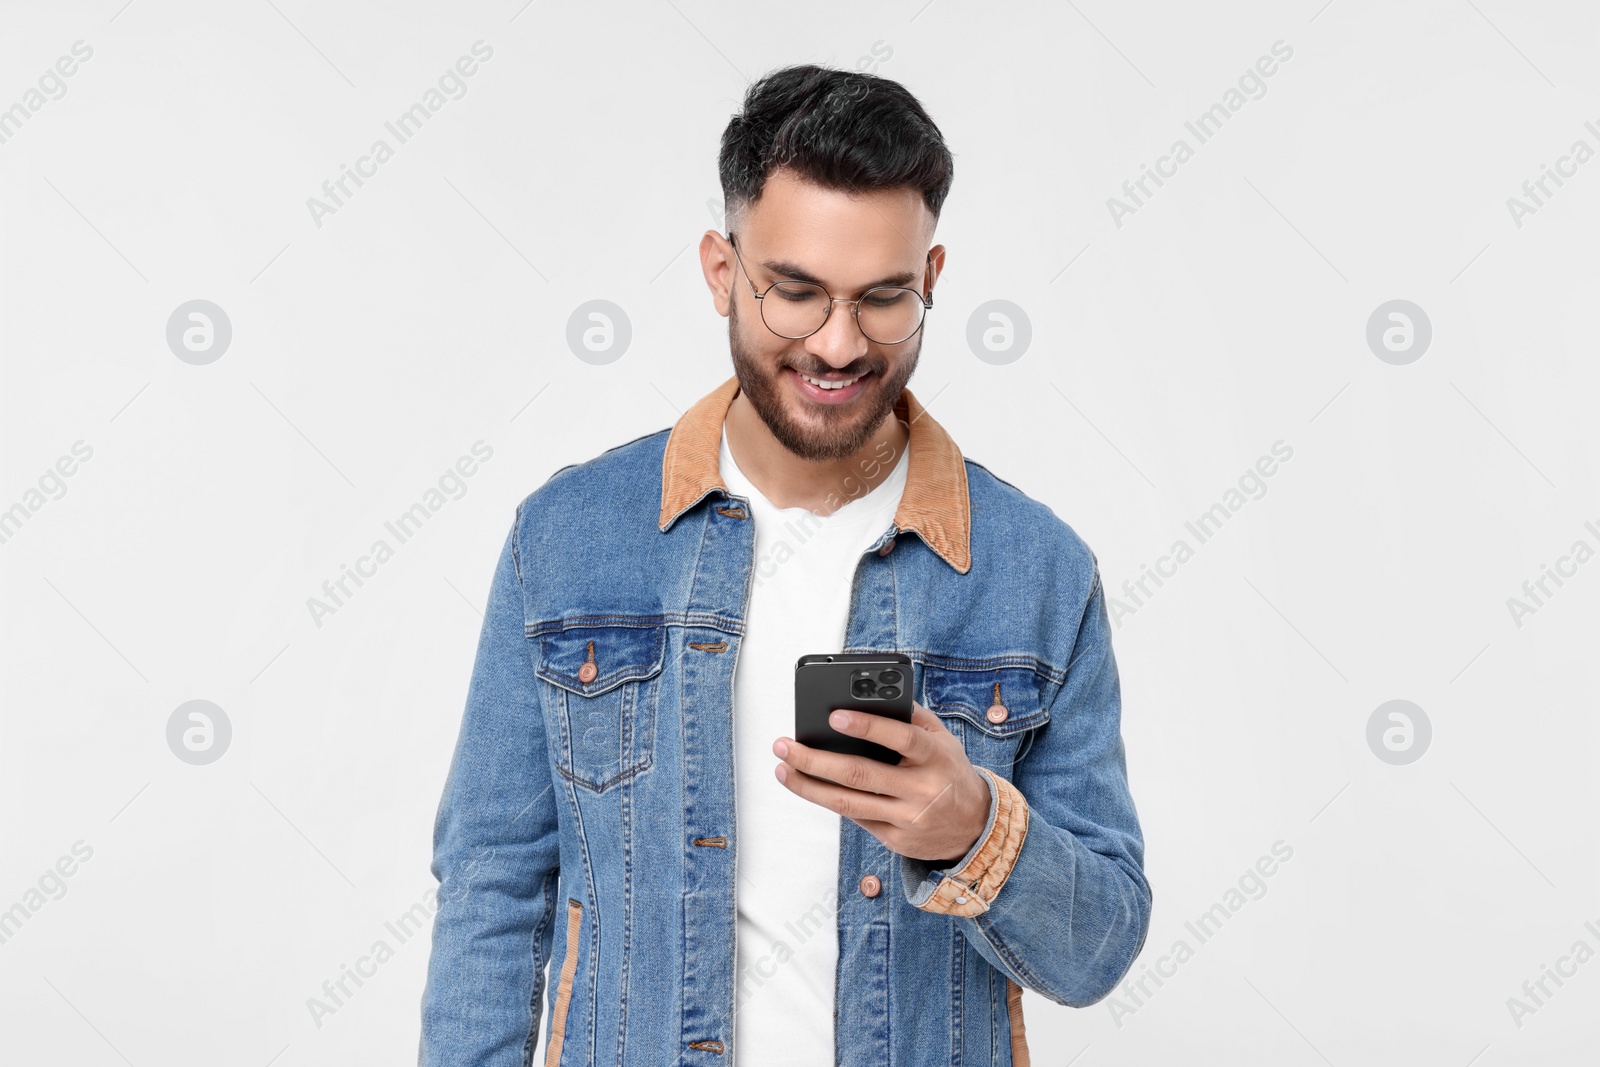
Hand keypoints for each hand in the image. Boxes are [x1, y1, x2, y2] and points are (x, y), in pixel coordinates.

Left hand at [772, 701, 990, 864]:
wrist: (976, 827)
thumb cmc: (950, 771)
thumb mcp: (943, 739)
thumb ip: (912, 717)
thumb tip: (872, 694)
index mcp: (934, 757)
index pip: (900, 738)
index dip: (867, 726)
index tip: (834, 716)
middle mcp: (921, 789)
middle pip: (859, 774)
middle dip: (815, 760)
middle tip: (784, 745)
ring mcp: (907, 818)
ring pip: (848, 803)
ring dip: (808, 786)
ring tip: (782, 769)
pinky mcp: (895, 839)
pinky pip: (855, 818)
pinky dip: (829, 800)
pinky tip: (808, 786)